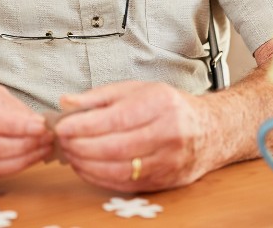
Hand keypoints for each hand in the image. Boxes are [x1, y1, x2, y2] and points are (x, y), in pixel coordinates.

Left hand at [55, 81, 211, 191]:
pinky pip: (126, 184)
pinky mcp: (165, 180)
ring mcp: (169, 160)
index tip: (62, 127)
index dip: (84, 125)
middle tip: (62, 142)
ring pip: (120, 169)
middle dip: (81, 146)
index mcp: (160, 104)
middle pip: (116, 146)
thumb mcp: (136, 89)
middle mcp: (168, 133)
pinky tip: (86, 168)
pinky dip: (100, 178)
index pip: (116, 118)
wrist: (210, 130)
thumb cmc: (169, 107)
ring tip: (70, 154)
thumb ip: (99, 96)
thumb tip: (67, 102)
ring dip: (87, 165)